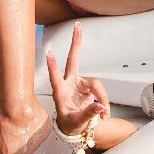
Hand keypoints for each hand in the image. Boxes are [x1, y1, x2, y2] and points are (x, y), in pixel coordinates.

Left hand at [44, 24, 108, 138]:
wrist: (74, 127)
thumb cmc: (69, 123)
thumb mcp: (76, 122)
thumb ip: (88, 114)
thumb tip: (100, 106)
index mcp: (60, 92)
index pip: (55, 77)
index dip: (53, 66)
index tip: (49, 53)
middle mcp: (69, 83)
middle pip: (74, 60)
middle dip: (76, 43)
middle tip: (77, 26)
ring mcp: (80, 84)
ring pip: (96, 84)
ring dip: (102, 98)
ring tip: (104, 115)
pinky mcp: (89, 87)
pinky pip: (100, 91)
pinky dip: (104, 102)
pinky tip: (104, 114)